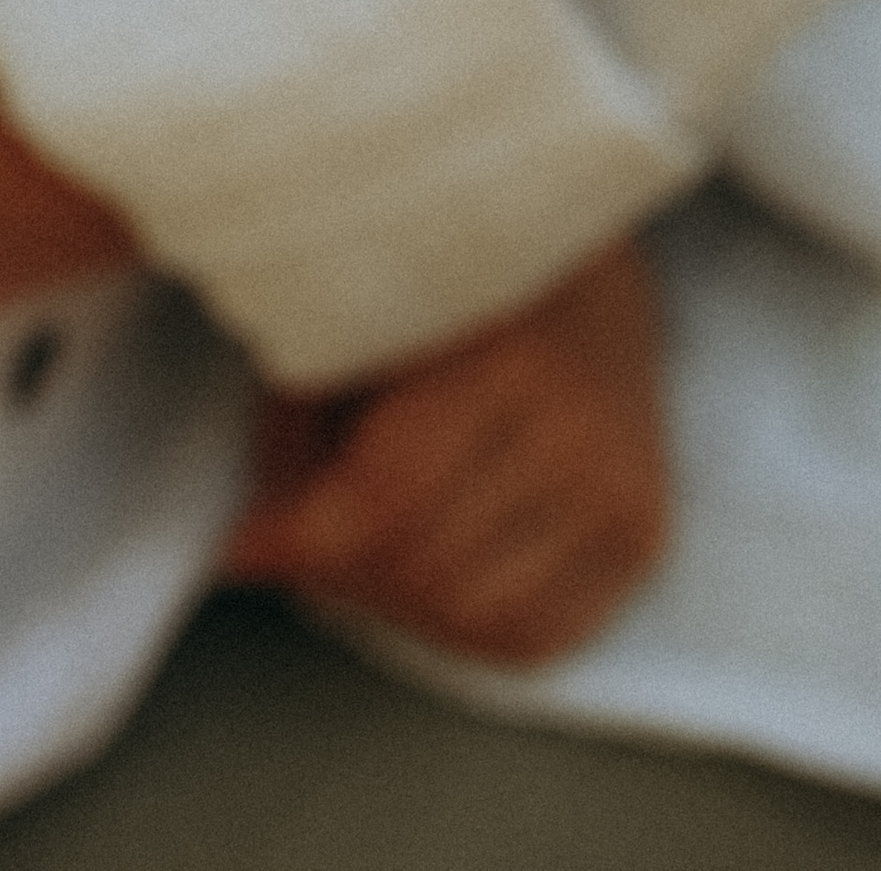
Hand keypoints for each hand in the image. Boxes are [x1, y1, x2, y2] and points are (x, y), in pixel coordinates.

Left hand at [218, 235, 668, 666]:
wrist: (579, 244)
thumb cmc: (444, 272)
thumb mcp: (355, 311)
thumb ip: (299, 421)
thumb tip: (255, 542)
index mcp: (505, 355)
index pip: (387, 498)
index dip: (298, 540)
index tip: (236, 548)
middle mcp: (579, 432)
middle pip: (427, 568)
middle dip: (332, 575)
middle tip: (284, 549)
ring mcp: (622, 489)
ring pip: (477, 619)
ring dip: (391, 609)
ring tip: (345, 560)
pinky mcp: (643, 531)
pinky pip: (537, 637)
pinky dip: (459, 633)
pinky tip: (416, 585)